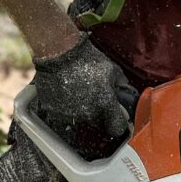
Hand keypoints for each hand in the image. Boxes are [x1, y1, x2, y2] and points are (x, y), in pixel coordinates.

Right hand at [32, 34, 131, 158]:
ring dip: (81, 109)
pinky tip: (65, 91)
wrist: (58, 53)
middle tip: (94, 97)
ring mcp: (69, 115)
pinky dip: (65, 106)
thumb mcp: (111, 68)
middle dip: (99, 113)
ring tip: (77, 90)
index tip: (115, 118)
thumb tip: (126, 91)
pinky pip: (63, 114)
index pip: (116, 128)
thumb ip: (121, 83)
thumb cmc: (86, 58)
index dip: (117, 123)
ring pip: (80, 118)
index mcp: (105, 104)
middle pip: (97, 123)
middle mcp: (88, 114)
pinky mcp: (54, 112)